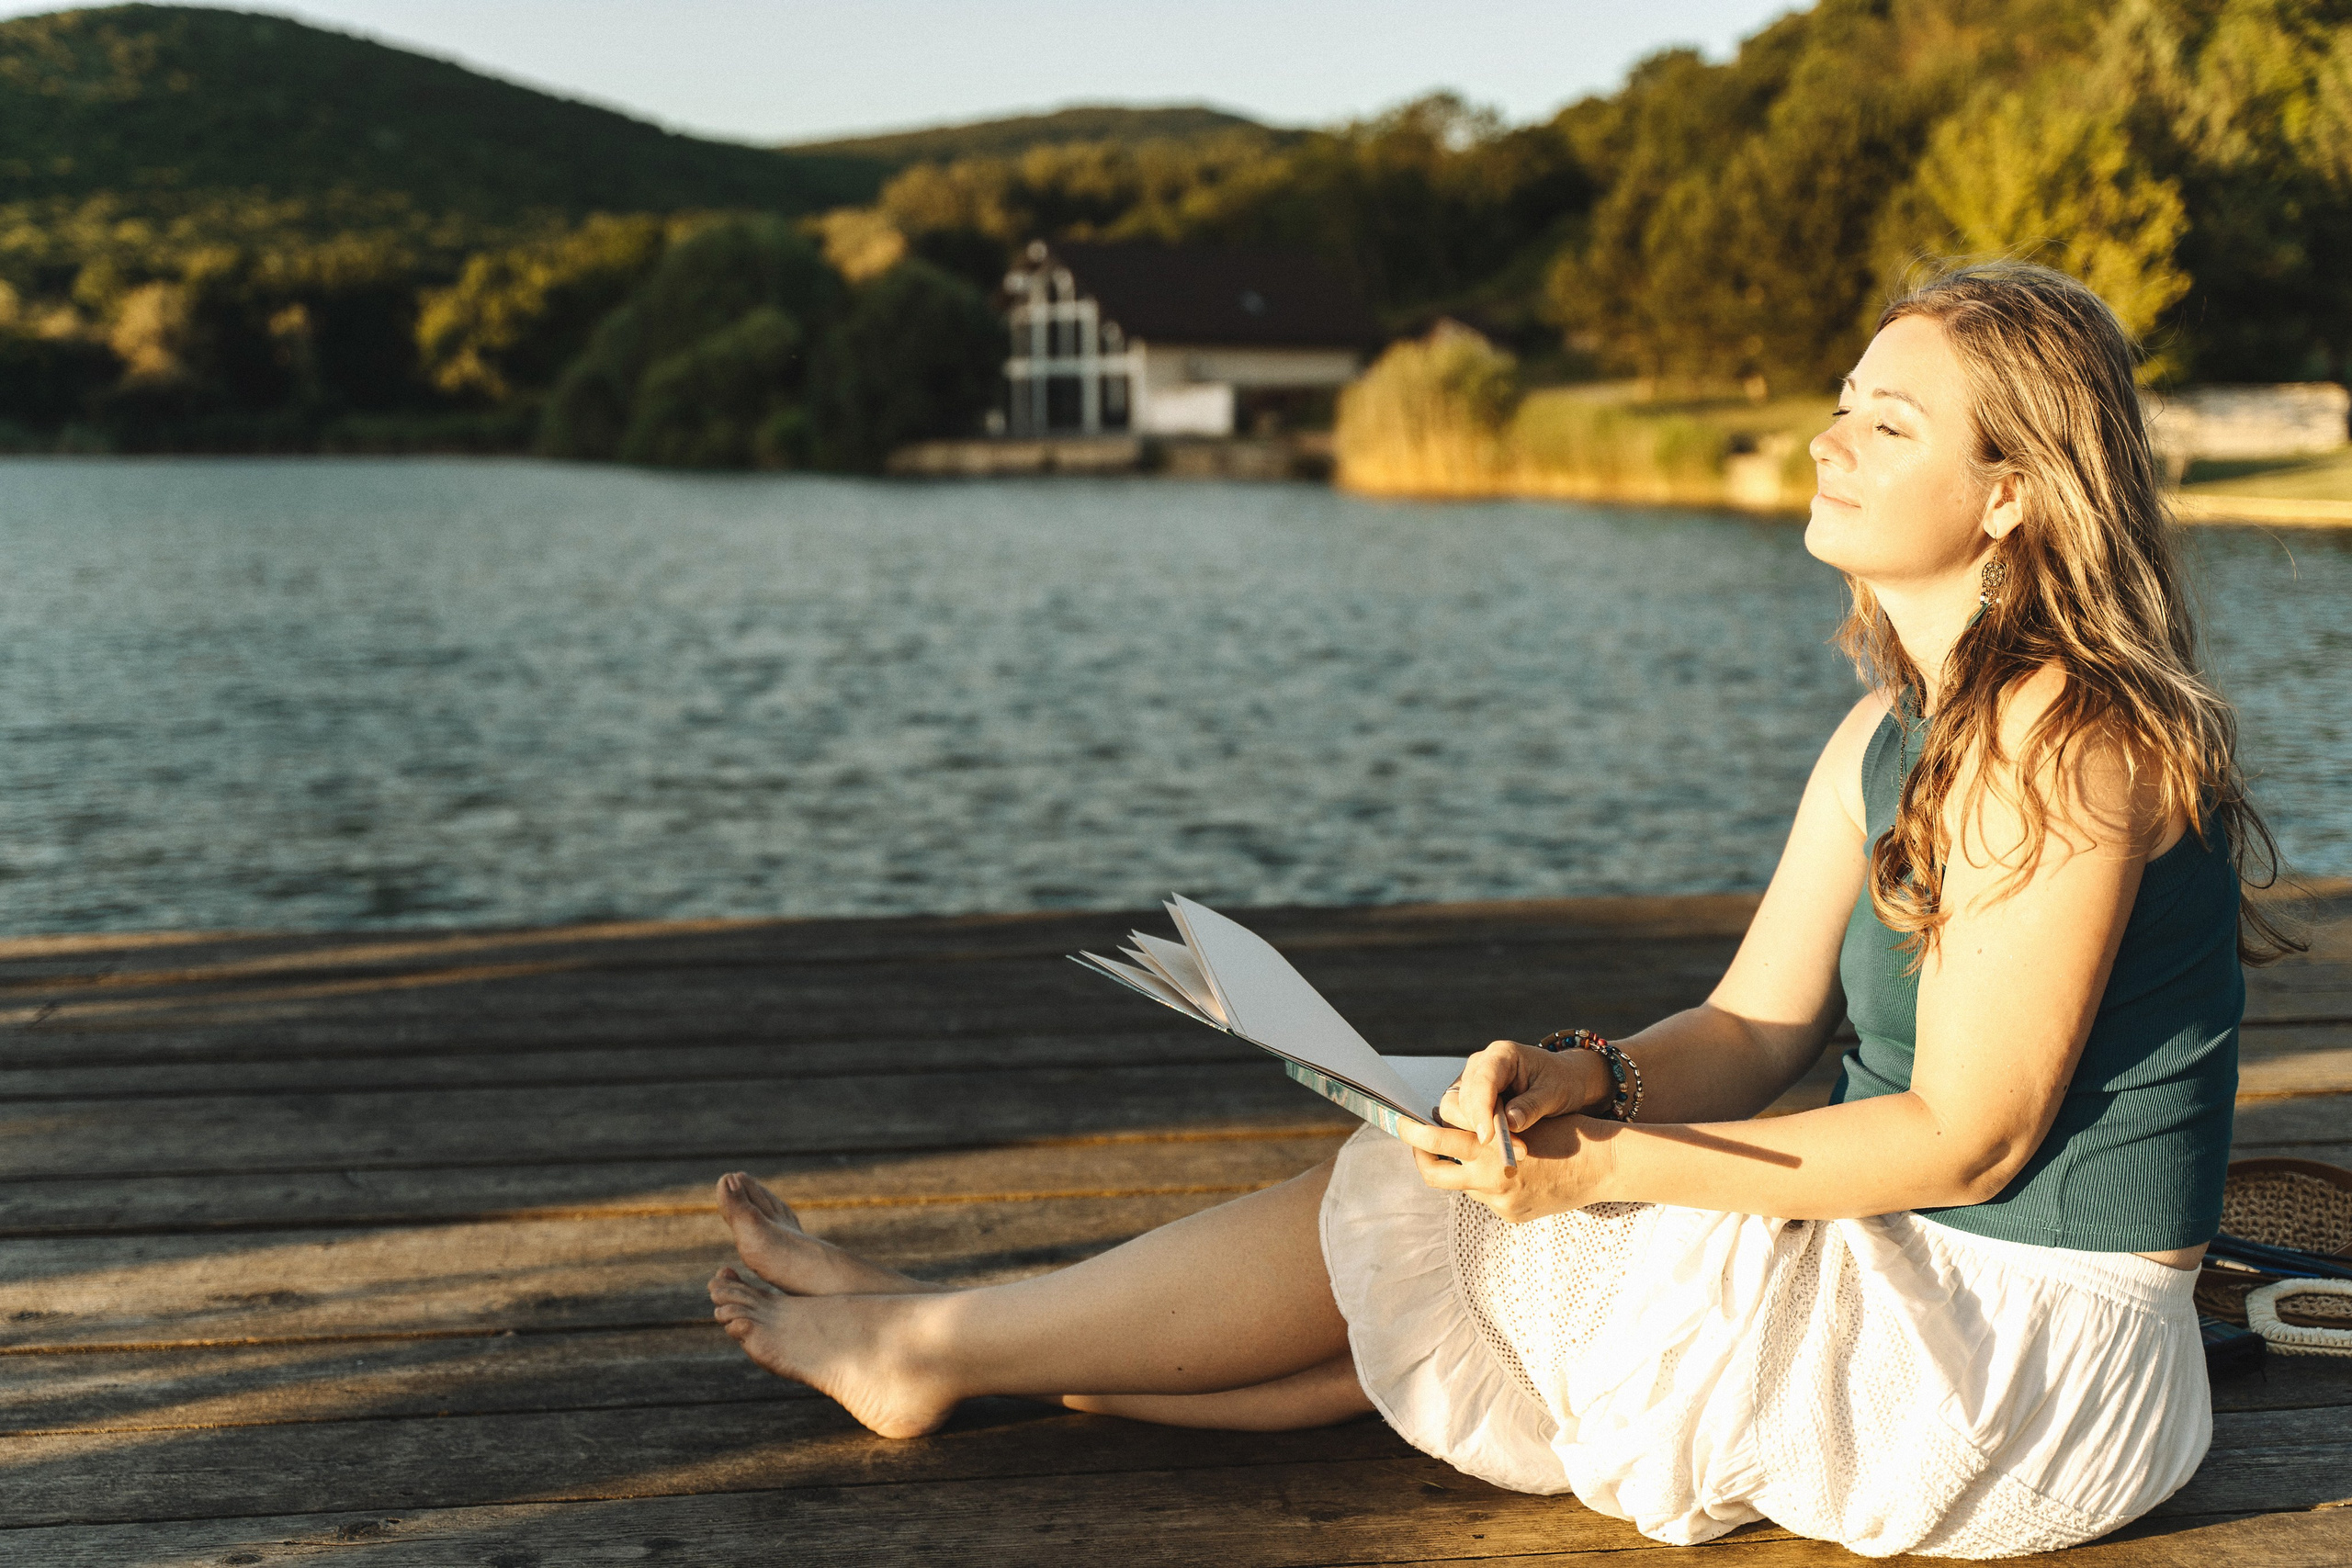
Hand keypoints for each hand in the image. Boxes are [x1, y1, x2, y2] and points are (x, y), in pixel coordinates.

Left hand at [1397, 1112, 1611, 1222]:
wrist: (1601, 1163)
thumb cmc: (1560, 1129)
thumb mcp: (1516, 1118)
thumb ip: (1483, 1125)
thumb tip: (1443, 1122)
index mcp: (1488, 1146)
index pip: (1434, 1139)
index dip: (1413, 1131)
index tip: (1402, 1121)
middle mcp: (1489, 1177)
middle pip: (1433, 1172)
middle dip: (1419, 1156)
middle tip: (1414, 1142)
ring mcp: (1499, 1201)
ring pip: (1461, 1184)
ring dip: (1460, 1168)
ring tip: (1472, 1150)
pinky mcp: (1511, 1215)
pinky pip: (1487, 1198)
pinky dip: (1488, 1183)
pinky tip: (1511, 1171)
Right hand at [1437, 1040, 1609, 1142]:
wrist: (1564, 1081)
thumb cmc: (1562, 1082)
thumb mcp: (1555, 1094)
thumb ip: (1532, 1106)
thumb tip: (1510, 1123)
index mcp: (1502, 1054)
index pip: (1481, 1081)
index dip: (1481, 1110)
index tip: (1488, 1138)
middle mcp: (1479, 1065)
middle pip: (1459, 1098)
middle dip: (1479, 1126)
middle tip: (1511, 1149)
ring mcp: (1471, 1082)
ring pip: (1452, 1110)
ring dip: (1475, 1132)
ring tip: (1511, 1147)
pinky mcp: (1469, 1099)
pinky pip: (1458, 1119)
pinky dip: (1475, 1134)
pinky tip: (1501, 1144)